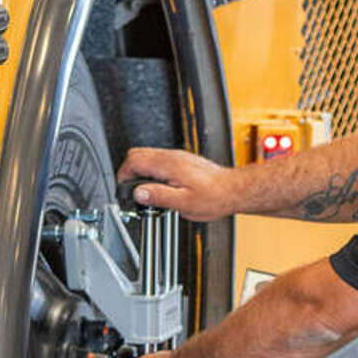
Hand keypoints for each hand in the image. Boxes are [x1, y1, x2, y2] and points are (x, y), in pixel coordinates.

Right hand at [119, 145, 239, 222]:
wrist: (233, 190)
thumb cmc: (215, 197)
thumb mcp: (183, 203)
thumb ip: (159, 196)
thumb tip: (138, 193)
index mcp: (169, 164)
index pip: (134, 160)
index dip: (123, 174)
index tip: (124, 189)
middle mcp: (172, 156)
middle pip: (137, 154)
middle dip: (129, 171)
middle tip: (131, 190)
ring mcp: (177, 157)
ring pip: (147, 156)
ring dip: (140, 171)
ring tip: (145, 191)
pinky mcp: (182, 161)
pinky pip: (159, 160)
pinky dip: (151, 171)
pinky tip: (159, 186)